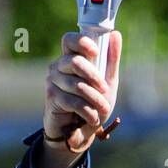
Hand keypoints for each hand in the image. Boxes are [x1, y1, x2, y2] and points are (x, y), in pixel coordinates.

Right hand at [43, 30, 121, 156]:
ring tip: (103, 109)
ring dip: (95, 99)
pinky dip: (88, 112)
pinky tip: (92, 118)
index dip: (81, 42)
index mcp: (70, 57)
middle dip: (94, 76)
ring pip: (77, 85)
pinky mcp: (52, 97)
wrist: (80, 132)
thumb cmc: (93, 104)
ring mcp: (52, 81)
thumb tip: (116, 34)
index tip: (95, 52)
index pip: (69, 40)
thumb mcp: (107, 82)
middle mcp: (58, 66)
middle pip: (74, 61)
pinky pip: (73, 101)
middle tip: (105, 89)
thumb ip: (111, 60)